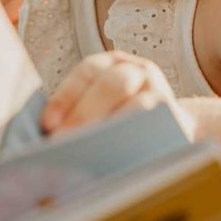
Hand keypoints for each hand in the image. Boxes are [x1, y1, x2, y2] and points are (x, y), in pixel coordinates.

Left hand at [41, 51, 196, 137]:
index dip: (66, 97)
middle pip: (112, 85)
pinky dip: (135, 139)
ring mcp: (158, 90)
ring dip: (111, 128)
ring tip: (89, 151)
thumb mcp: (98, 108)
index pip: (87, 72)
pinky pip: (155, 126)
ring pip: (136, 105)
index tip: (48, 124)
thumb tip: (46, 139)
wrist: (165, 131)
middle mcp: (136, 70)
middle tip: (63, 143)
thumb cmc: (118, 121)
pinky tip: (118, 156)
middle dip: (85, 114)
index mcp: (110, 64)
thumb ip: (75, 116)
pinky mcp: (174, 115)